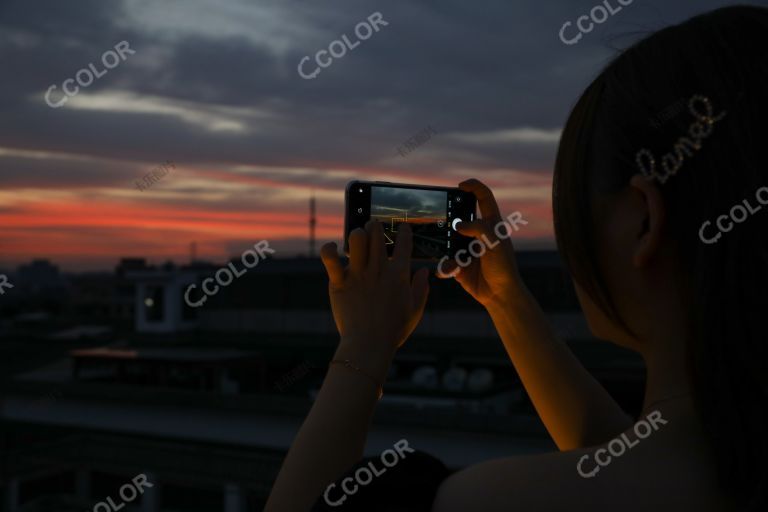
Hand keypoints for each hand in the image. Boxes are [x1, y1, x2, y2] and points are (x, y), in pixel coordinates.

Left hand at [320, 221, 429, 365]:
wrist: (369, 344)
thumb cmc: (394, 329)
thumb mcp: (415, 310)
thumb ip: (421, 288)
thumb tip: (425, 271)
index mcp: (399, 274)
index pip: (404, 243)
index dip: (404, 231)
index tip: (402, 226)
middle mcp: (379, 269)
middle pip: (377, 234)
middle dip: (376, 226)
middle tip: (374, 227)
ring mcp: (358, 274)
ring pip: (357, 238)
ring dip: (358, 234)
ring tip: (358, 236)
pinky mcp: (339, 282)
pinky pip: (330, 259)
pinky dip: (329, 250)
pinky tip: (333, 249)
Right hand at [438, 179, 529, 307]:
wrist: (499, 295)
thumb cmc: (504, 267)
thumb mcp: (496, 243)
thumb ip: (479, 228)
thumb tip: (459, 225)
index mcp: (491, 224)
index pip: (484, 198)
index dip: (473, 187)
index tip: (460, 185)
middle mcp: (478, 234)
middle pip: (460, 218)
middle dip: (450, 219)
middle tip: (443, 222)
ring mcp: (467, 248)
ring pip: (449, 240)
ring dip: (447, 248)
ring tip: (454, 258)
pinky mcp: (459, 264)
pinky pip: (446, 261)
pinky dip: (446, 266)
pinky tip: (449, 271)